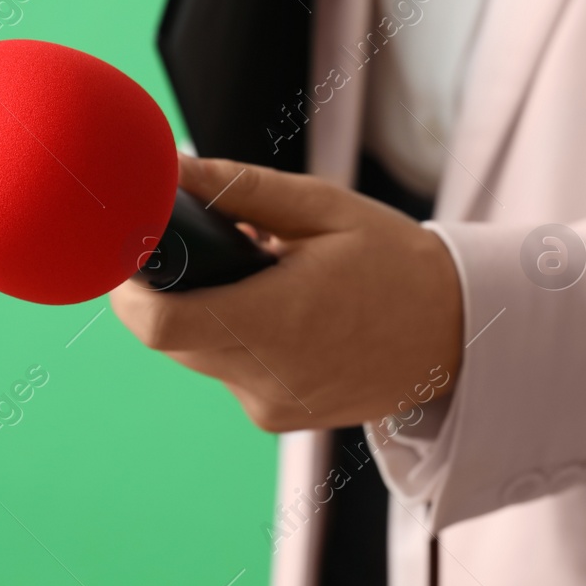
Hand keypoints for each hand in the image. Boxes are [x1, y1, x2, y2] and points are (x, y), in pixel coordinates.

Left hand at [111, 155, 462, 431]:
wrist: (458, 334)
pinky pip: (229, 372)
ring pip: (196, 354)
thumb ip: (240, 190)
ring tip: (258, 277)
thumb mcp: (323, 208)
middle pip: (169, 337)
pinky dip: (236, 338)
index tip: (128, 253)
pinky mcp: (277, 418)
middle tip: (206, 248)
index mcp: (276, 320)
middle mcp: (265, 376)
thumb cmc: (394, 262)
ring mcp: (270, 406)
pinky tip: (280, 312)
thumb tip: (172, 166)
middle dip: (171, 290)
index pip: (160, 323)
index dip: (128, 289)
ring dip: (205, 314)